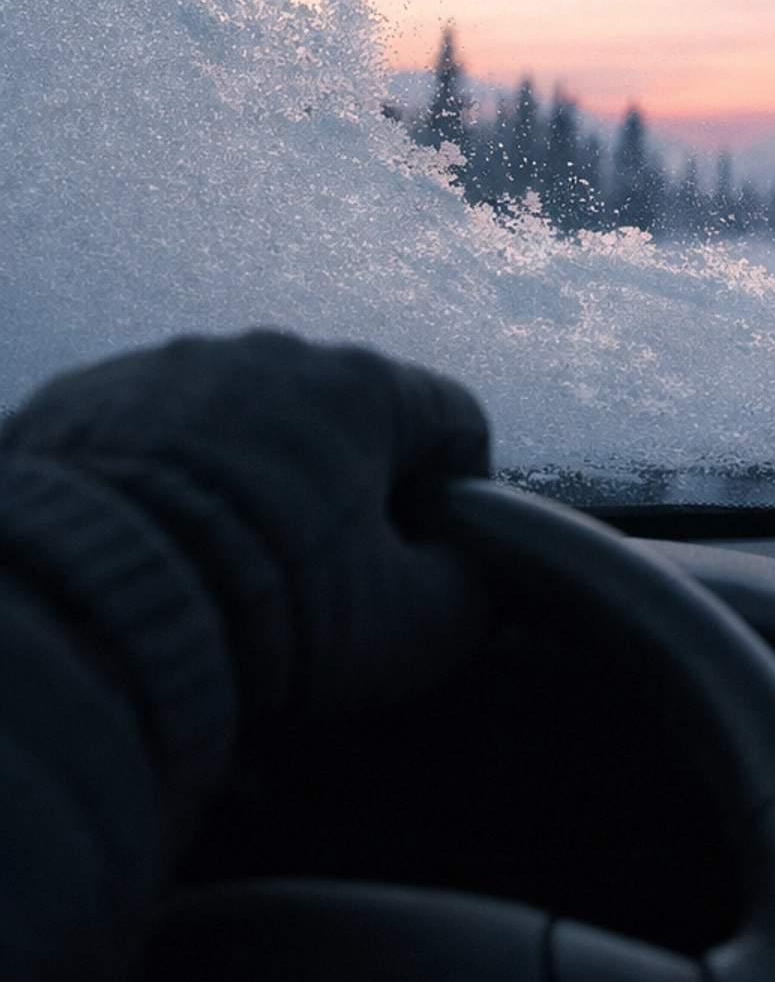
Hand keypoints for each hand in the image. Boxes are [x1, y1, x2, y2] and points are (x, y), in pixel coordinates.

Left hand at [0, 331, 492, 719]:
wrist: (92, 610)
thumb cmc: (268, 610)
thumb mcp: (412, 628)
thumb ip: (472, 593)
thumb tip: (476, 579)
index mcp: (362, 387)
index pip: (453, 421)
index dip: (456, 500)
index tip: (427, 561)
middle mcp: (271, 354)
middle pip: (344, 422)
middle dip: (345, 494)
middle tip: (323, 584)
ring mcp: (174, 368)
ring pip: (245, 425)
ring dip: (253, 484)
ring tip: (227, 573)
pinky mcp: (90, 397)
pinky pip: (156, 433)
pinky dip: (169, 482)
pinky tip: (160, 553)